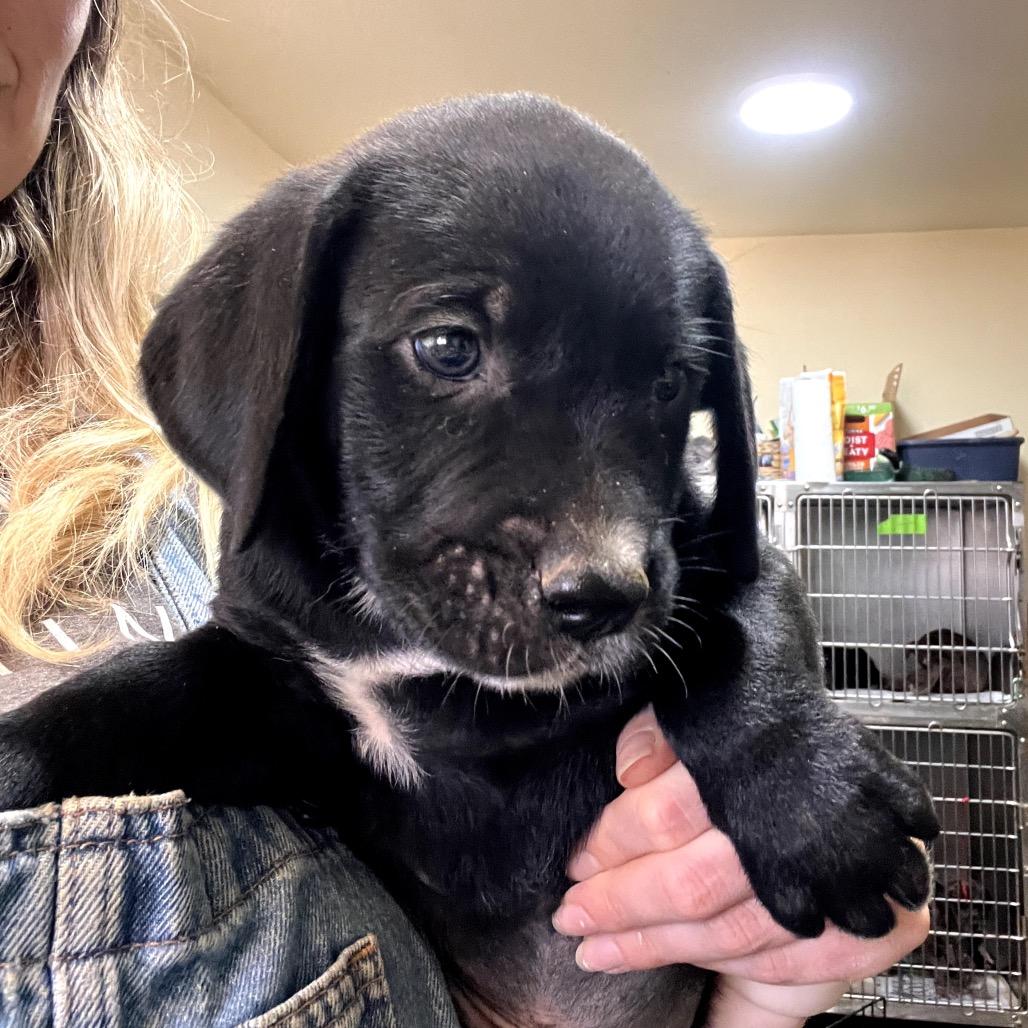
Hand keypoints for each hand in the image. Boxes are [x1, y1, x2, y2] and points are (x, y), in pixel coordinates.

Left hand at [553, 707, 930, 1021]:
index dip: (613, 840)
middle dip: (622, 905)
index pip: (668, 811)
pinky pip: (782, 964)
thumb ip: (662, 738)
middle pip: (692, 881)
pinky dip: (727, 966)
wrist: (866, 794)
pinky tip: (681, 959)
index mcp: (760, 760)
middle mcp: (807, 823)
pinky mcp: (875, 930)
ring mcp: (847, 881)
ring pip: (728, 930)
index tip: (577, 860)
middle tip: (574, 916)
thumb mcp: (709, 725)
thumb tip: (627, 768)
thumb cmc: (768, 759)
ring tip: (601, 949)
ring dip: (655, 946)